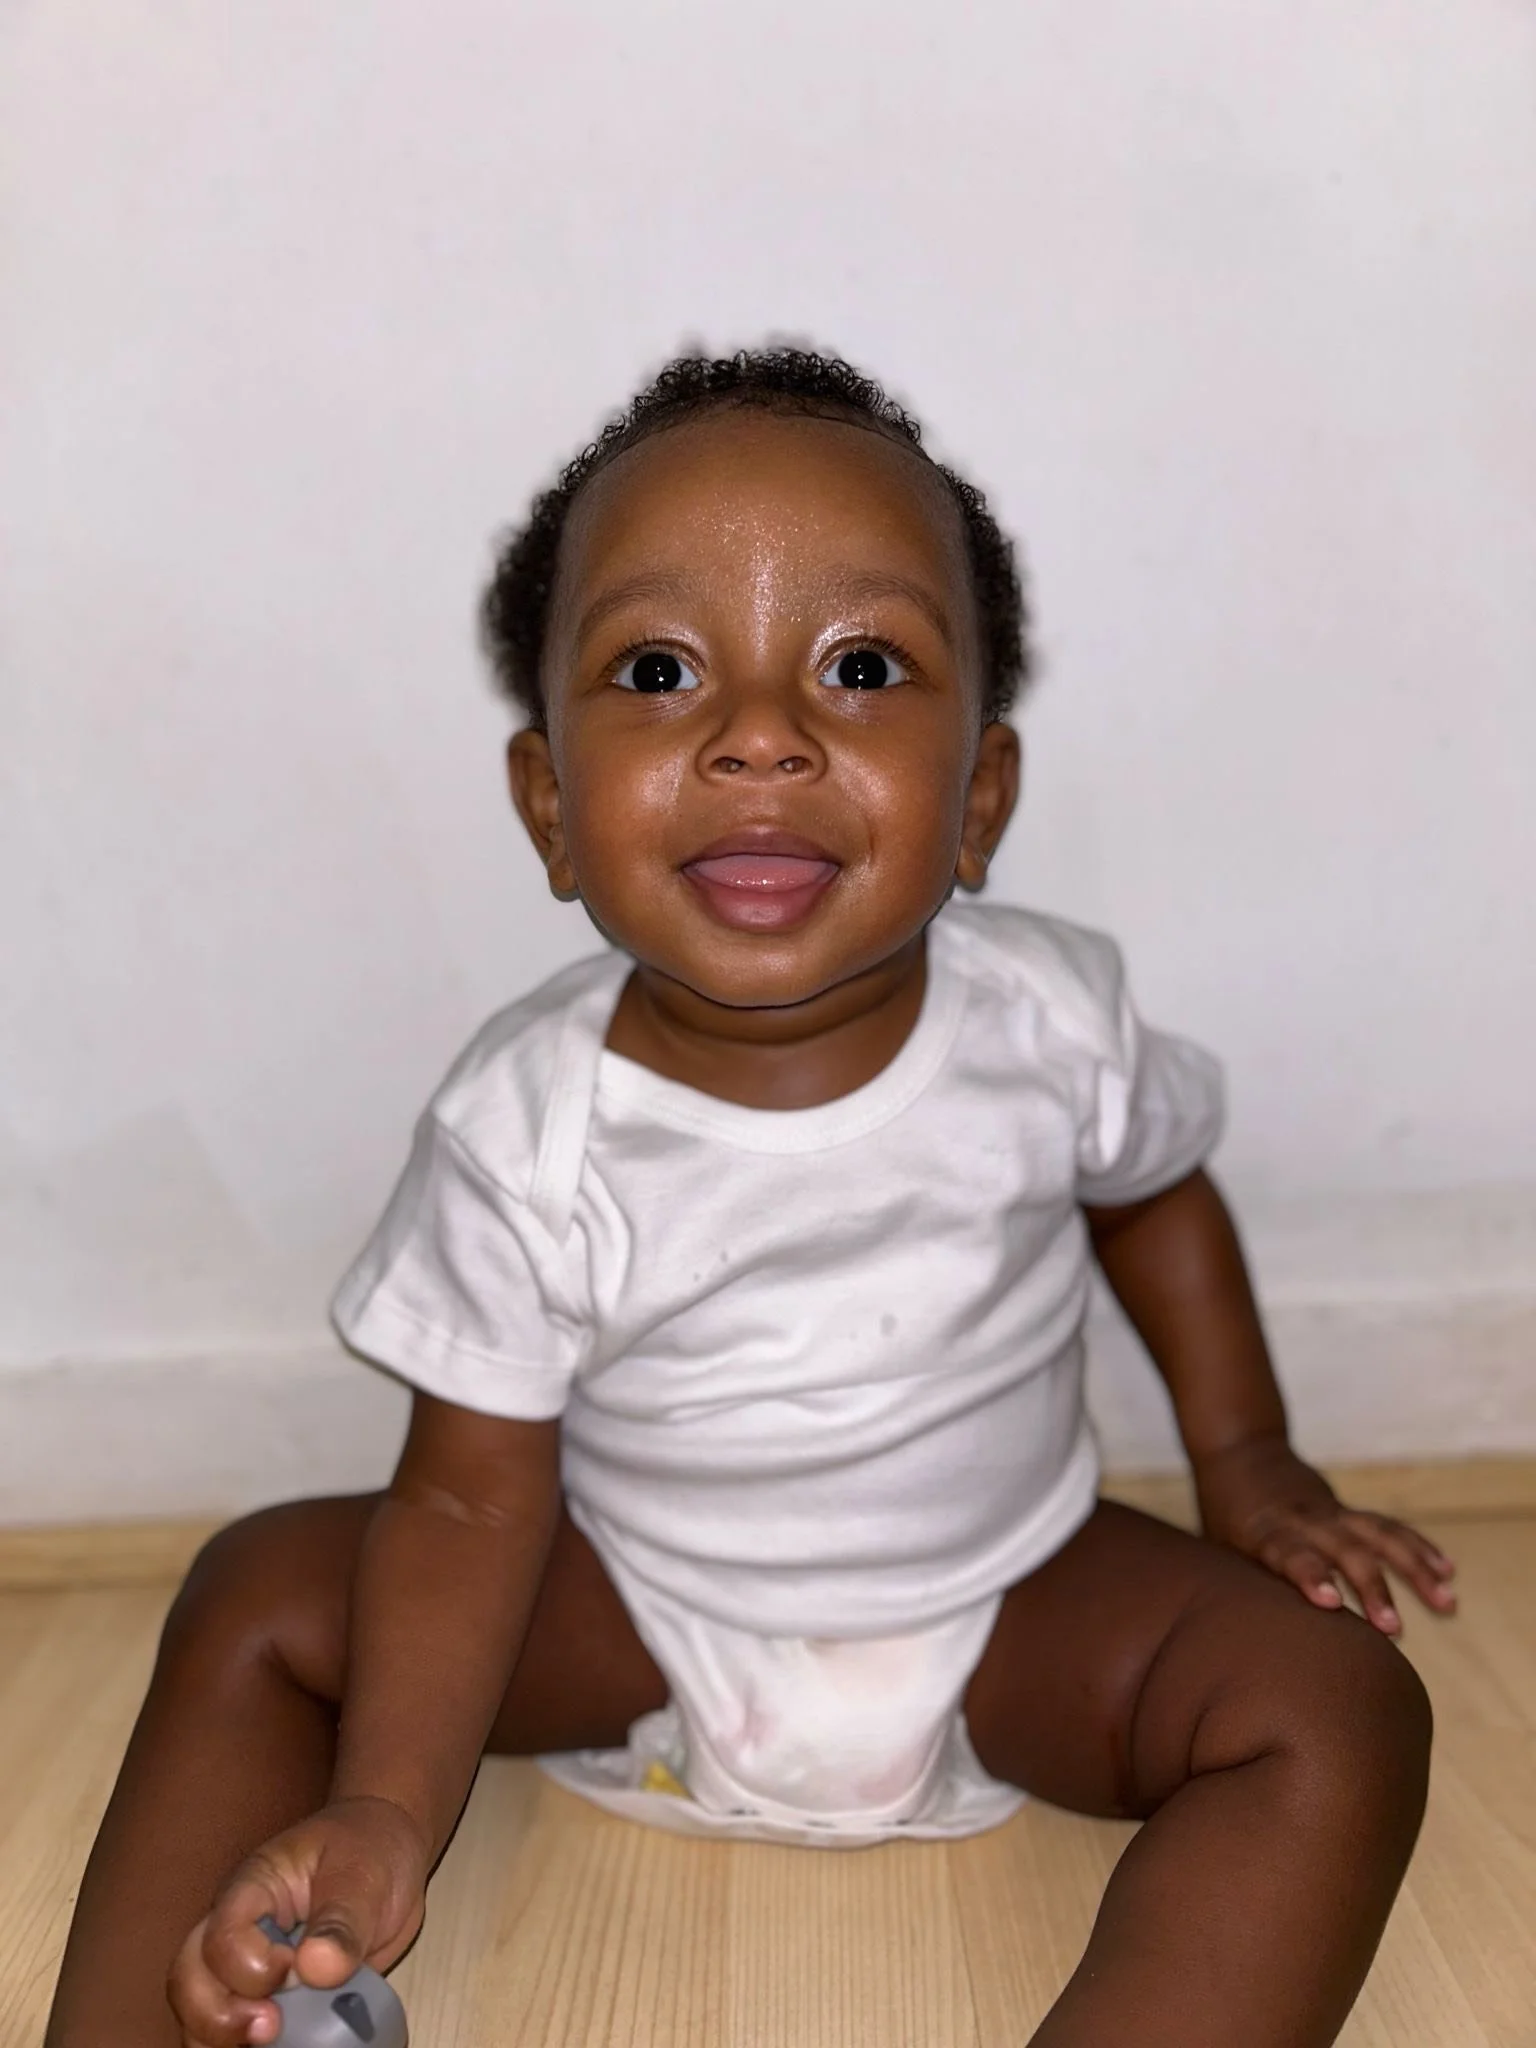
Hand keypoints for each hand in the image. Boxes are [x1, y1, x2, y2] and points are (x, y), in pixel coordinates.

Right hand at [167, 1795, 427, 2047]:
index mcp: (253, 1888)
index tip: (297, 1972)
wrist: (388, 1853)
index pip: (222, 1938)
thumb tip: (315, 1968)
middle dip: (217, 2017)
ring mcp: (245, 1966)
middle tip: (270, 2030)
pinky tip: (279, 2047)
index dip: (251, 1968)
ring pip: (199, 2012)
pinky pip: (233, 2031)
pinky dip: (241, 2047)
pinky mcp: (267, 1996)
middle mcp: (236, 1929)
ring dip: (220, 2040)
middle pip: (189, 1980)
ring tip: (269, 2045)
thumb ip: (341, 1921)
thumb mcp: (365, 1876)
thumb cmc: (371, 1849)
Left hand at [1193, 1436, 1457, 1636]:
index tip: (1329, 1602)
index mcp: (1264, 1531)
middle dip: (1371, 1588)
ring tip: (1447, 1602)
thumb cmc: (1224, 1517)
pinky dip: (1418, 1548)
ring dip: (1414, 1569)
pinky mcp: (1348, 1511)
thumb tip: (1239, 1643)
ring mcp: (1330, 1514)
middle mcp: (1302, 1521)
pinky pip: (1388, 1528)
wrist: (1240, 1452)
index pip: (1288, 1553)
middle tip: (1394, 1628)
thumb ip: (1238, 1586)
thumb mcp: (1219, 1549)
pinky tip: (1446, 1571)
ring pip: (1378, 1536)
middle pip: (1343, 1551)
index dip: (1309, 1575)